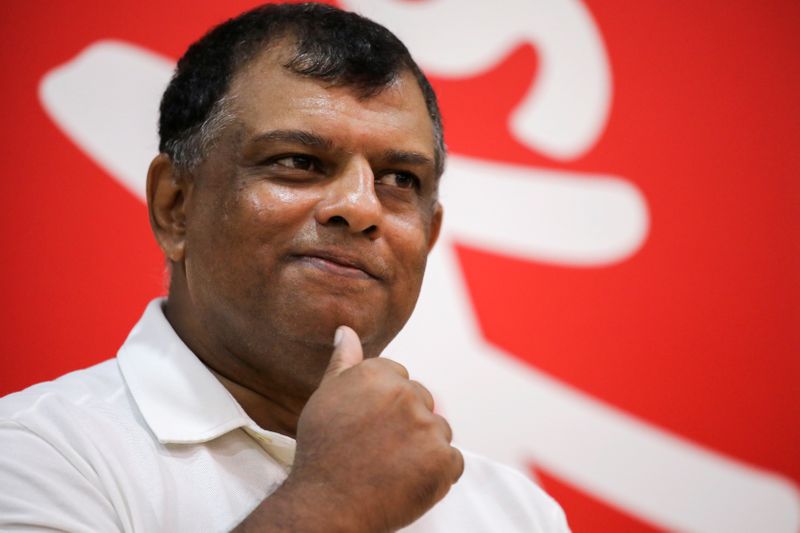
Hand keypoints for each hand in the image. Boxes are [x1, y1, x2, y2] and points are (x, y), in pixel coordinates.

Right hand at [290, 325, 463, 531]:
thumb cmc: (322, 451)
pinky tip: (407, 482)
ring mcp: (427, 427)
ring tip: (390, 468)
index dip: (385, 405)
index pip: (400, 377)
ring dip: (424, 449)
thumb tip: (346, 330)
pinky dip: (437, 475)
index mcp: (378, 374)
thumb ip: (343, 361)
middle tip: (379, 449)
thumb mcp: (326, 397)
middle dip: (408, 424)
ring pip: (438, 431)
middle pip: (423, 402)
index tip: (369, 425)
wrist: (326, 504)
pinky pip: (452, 462)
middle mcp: (405, 394)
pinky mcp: (443, 460)